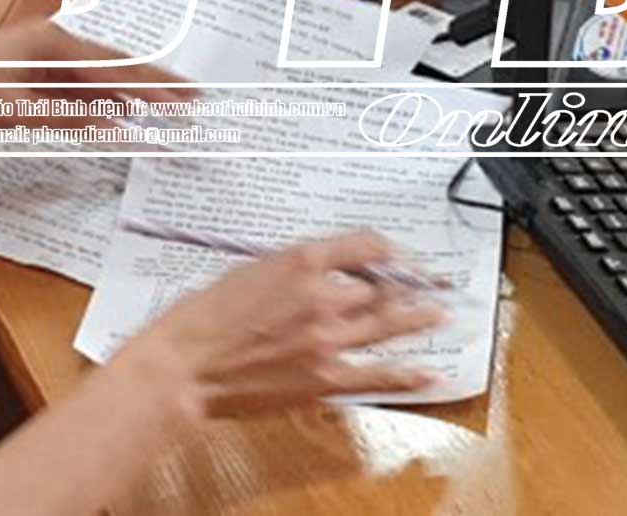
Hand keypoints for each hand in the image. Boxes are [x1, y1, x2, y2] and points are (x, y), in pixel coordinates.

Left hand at [0, 0, 189, 136]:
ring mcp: (41, 60)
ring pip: (99, 79)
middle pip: (115, 66)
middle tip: (195, 97)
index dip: (155, 88)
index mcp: (53, 41)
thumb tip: (122, 129)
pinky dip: (104, 105)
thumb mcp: (16, 111)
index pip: (116, 69)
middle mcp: (52, 43)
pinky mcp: (30, 79)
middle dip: (155, 83)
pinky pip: (79, 91)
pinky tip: (120, 117)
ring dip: (132, 95)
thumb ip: (72, 119)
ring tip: (170, 106)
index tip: (188, 102)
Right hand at [108, 231, 449, 418]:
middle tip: (431, 282)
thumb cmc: (202, 317)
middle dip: (410, 283)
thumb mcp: (246, 271)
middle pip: (382, 286)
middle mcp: (322, 295)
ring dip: (419, 317)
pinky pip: (377, 375)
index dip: (386, 249)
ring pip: (388, 323)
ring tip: (441, 313)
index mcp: (299, 261)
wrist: (184, 366)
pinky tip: (430, 371)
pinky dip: (408, 374)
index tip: (396, 254)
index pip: (362, 246)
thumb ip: (289, 271)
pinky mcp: (325, 379)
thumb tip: (318, 275)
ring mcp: (328, 339)